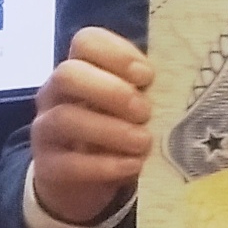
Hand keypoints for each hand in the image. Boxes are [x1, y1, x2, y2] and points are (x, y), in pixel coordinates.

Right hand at [30, 27, 154, 224]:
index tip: (147, 77)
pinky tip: (133, 165)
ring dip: (111, 130)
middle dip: (111, 91)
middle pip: (68, 74)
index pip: (86, 42)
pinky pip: (69, 163)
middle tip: (144, 112)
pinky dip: (105, 165)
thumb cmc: (115, 134)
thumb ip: (144, 92)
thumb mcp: (129, 108)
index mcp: (79, 70)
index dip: (117, 53)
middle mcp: (55, 95)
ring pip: (66, 118)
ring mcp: (46, 130)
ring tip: (144, 142)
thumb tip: (182, 87)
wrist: (83, 185)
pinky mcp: (49, 168)